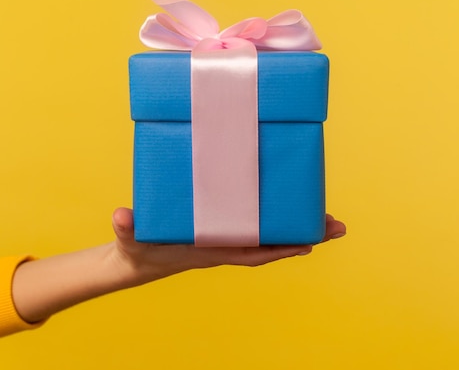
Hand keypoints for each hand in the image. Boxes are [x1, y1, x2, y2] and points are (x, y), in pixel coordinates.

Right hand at [12, 208, 345, 322]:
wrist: (137, 255)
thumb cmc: (138, 247)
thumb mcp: (131, 237)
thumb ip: (127, 228)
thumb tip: (122, 215)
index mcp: (210, 250)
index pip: (252, 252)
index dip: (280, 249)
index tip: (309, 244)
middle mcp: (225, 244)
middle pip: (271, 242)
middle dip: (304, 235)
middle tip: (337, 225)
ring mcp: (225, 236)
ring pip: (268, 231)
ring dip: (296, 224)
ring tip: (325, 213)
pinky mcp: (221, 226)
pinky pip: (254, 222)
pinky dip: (274, 216)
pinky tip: (285, 203)